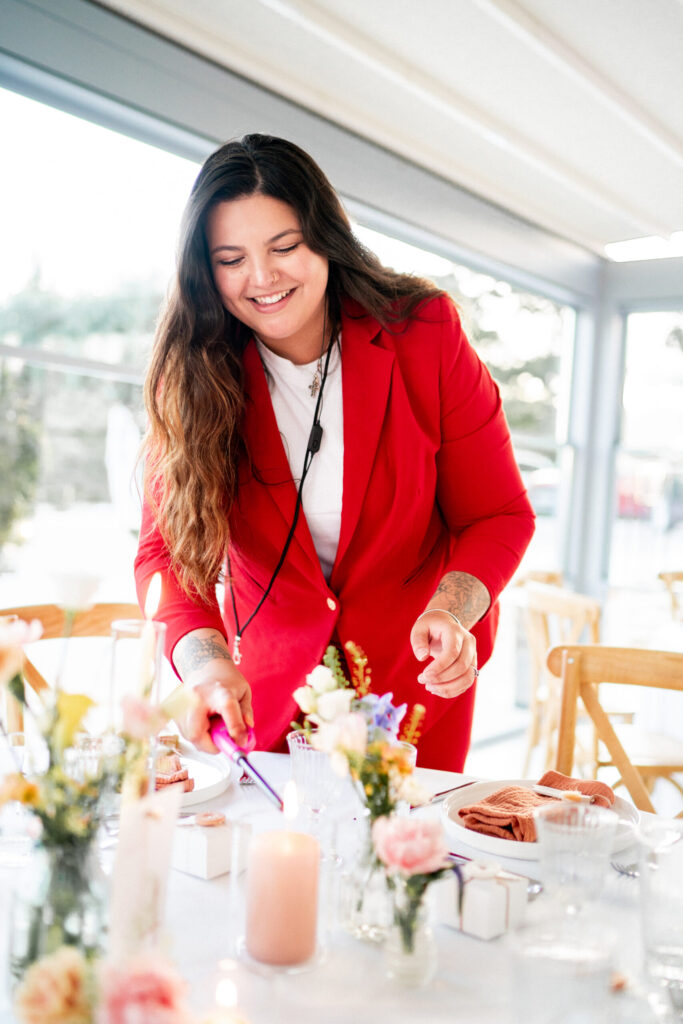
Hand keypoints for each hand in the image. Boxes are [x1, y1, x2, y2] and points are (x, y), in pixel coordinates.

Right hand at [173, 629, 253, 753]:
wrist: (205, 665)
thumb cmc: (224, 679)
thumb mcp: (243, 692)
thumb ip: (246, 713)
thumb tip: (246, 734)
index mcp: (219, 691)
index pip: (228, 711)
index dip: (236, 730)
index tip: (241, 741)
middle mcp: (197, 698)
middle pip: (197, 733)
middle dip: (212, 745)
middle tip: (223, 739)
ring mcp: (182, 704)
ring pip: (189, 736)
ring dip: (205, 739)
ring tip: (214, 723)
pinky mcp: (174, 710)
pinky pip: (185, 732)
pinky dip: (197, 733)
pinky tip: (204, 721)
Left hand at [410, 608, 478, 698]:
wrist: (444, 624)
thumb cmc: (430, 627)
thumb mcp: (419, 629)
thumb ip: (418, 641)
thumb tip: (422, 657)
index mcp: (455, 632)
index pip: (452, 652)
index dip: (439, 667)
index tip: (424, 675)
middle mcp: (469, 643)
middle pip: (462, 666)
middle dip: (441, 678)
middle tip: (422, 680)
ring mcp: (473, 655)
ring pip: (468, 678)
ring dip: (448, 688)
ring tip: (429, 687)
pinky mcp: (472, 666)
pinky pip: (467, 683)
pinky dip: (452, 690)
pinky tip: (437, 689)